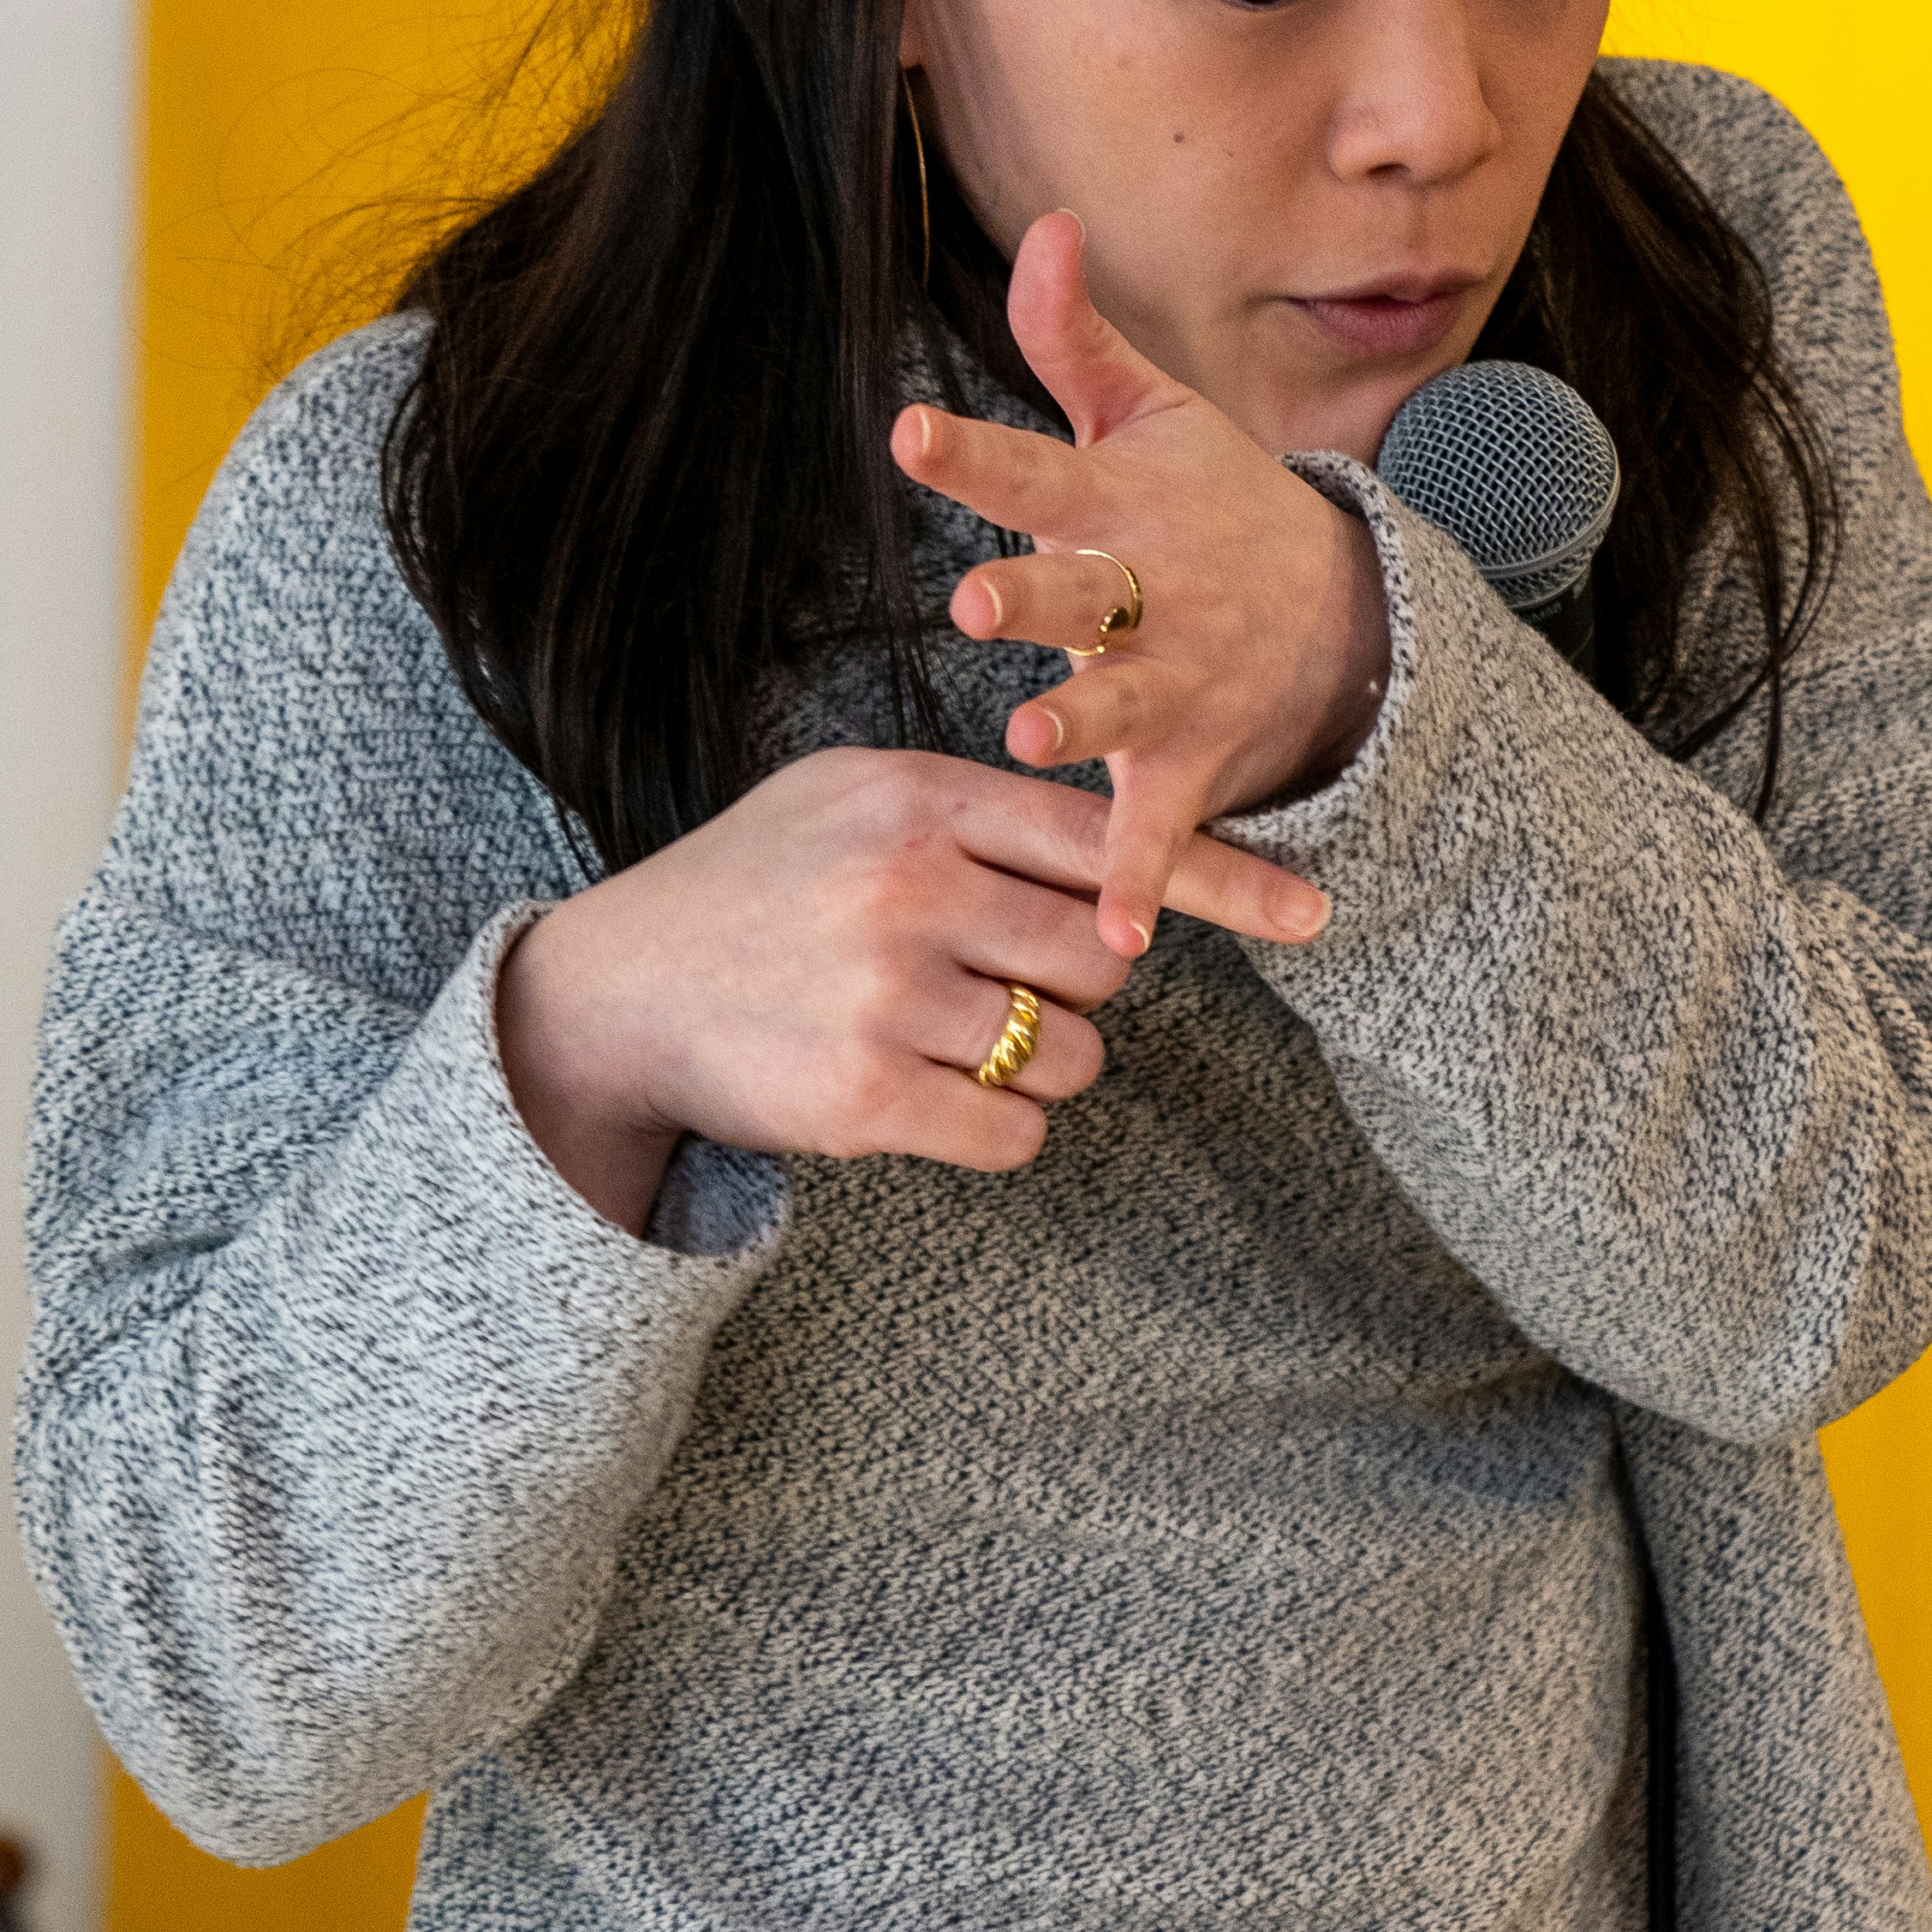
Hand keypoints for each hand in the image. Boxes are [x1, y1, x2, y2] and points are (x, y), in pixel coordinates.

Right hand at [494, 739, 1327, 1221]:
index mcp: (921, 800)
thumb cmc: (756, 887)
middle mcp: (913, 889)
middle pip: (1107, 958)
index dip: (1223, 879)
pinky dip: (996, 1126)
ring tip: (947, 1034)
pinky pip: (1017, 1131)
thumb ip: (978, 810)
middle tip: (996, 978)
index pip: (1110, 840)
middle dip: (1079, 984)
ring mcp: (890, 995)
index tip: (1316, 912)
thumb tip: (1122, 837)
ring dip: (1040, 1062)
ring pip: (1074, 1055)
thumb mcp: (853, 800)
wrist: (615, 993)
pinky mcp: (868, 1098)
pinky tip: (927, 1093)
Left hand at [892, 211, 1394, 961]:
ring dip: (1077, 723)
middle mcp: (1147, 590)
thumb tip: (1044, 222)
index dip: (971, 455)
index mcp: (1118, 503)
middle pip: (1079, 592)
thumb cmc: (1212, 501)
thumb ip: (1073, 336)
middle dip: (1033, 597)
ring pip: (1117, 706)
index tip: (907, 433)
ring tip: (1030, 738)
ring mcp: (1175, 679)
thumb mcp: (1150, 413)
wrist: (1343, 614)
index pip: (1032, 471)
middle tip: (977, 601)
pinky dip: (1141, 877)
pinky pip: (1161, 827)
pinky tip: (1114, 931)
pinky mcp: (1193, 761)